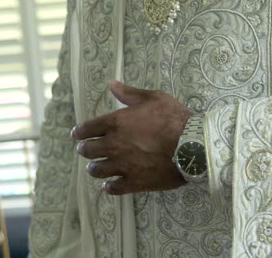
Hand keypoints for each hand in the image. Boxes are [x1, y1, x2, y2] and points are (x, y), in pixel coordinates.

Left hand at [71, 80, 190, 194]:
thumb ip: (130, 93)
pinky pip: (113, 188)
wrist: (193, 144)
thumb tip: (112, 84)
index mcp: (116, 122)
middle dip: (85, 150)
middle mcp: (114, 145)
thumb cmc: (174, 117)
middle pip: (88, 151)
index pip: (87, 128)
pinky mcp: (134, 182)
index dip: (80, 132)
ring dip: (95, 168)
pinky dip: (109, 187)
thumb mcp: (154, 98)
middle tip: (87, 150)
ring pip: (97, 170)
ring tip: (98, 168)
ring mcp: (123, 165)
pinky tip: (110, 185)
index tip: (78, 135)